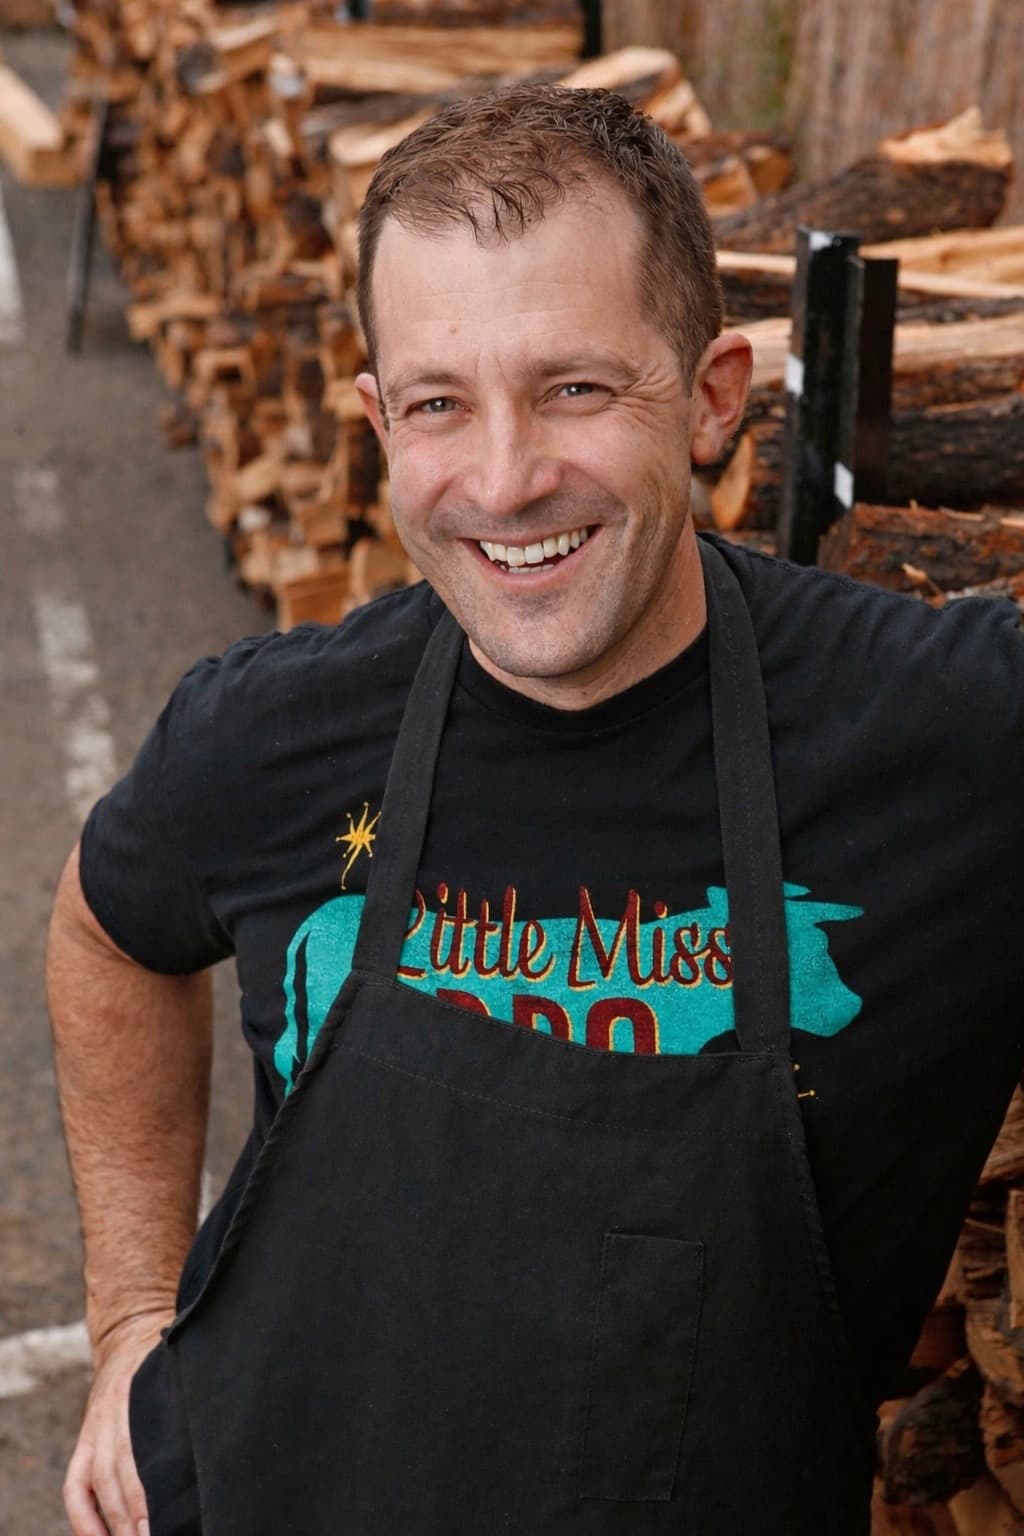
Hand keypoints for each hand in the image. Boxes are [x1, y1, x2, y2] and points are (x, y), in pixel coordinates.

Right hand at [64, 1310, 171, 1535]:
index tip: (165, 1520)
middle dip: (133, 1515)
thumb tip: (221, 1443)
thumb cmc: (170, 1358)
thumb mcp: (182, 1370)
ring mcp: (94, 1426)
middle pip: (118, 1473)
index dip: (148, 1490)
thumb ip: (191, 1403)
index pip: (138, 1450)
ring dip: (113, 1523)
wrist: (130, 1332)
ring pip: (97, 1482)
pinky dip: (83, 1519)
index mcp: (141, 1391)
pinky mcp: (84, 1440)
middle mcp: (113, 1410)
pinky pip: (75, 1486)